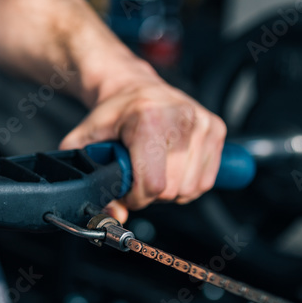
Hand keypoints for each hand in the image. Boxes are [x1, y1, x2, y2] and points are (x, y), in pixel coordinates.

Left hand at [59, 75, 226, 222]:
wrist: (132, 87)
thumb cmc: (113, 114)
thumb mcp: (85, 141)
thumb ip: (91, 178)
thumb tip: (114, 214)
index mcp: (148, 119)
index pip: (153, 183)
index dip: (135, 197)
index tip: (126, 189)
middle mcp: (180, 118)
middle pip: (172, 189)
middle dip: (150, 193)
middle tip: (138, 176)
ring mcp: (201, 123)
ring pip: (191, 188)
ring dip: (170, 189)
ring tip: (154, 169)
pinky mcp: (216, 128)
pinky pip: (206, 180)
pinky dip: (188, 183)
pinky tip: (172, 168)